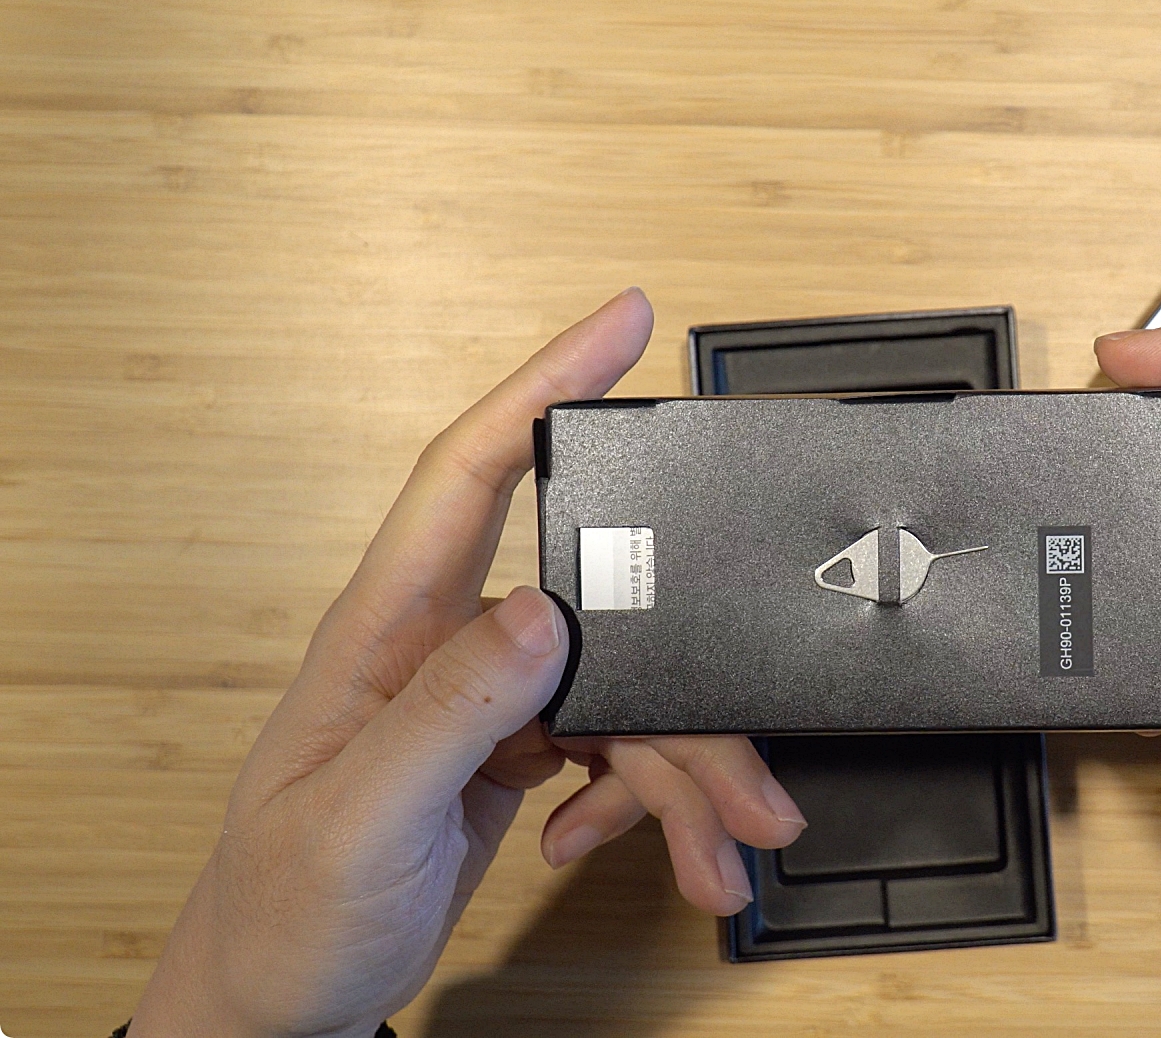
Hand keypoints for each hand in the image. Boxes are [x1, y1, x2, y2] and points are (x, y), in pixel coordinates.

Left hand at [130, 289, 804, 1037]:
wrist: (278, 1003)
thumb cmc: (284, 912)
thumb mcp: (360, 817)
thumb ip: (451, 710)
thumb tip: (543, 611)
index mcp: (389, 628)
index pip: (473, 469)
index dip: (547, 381)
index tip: (623, 321)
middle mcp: (444, 645)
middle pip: (605, 618)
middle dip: (692, 701)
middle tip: (752, 785)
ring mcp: (484, 699)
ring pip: (626, 696)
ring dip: (682, 778)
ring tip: (718, 853)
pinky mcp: (512, 751)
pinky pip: (613, 745)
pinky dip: (639, 801)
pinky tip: (615, 844)